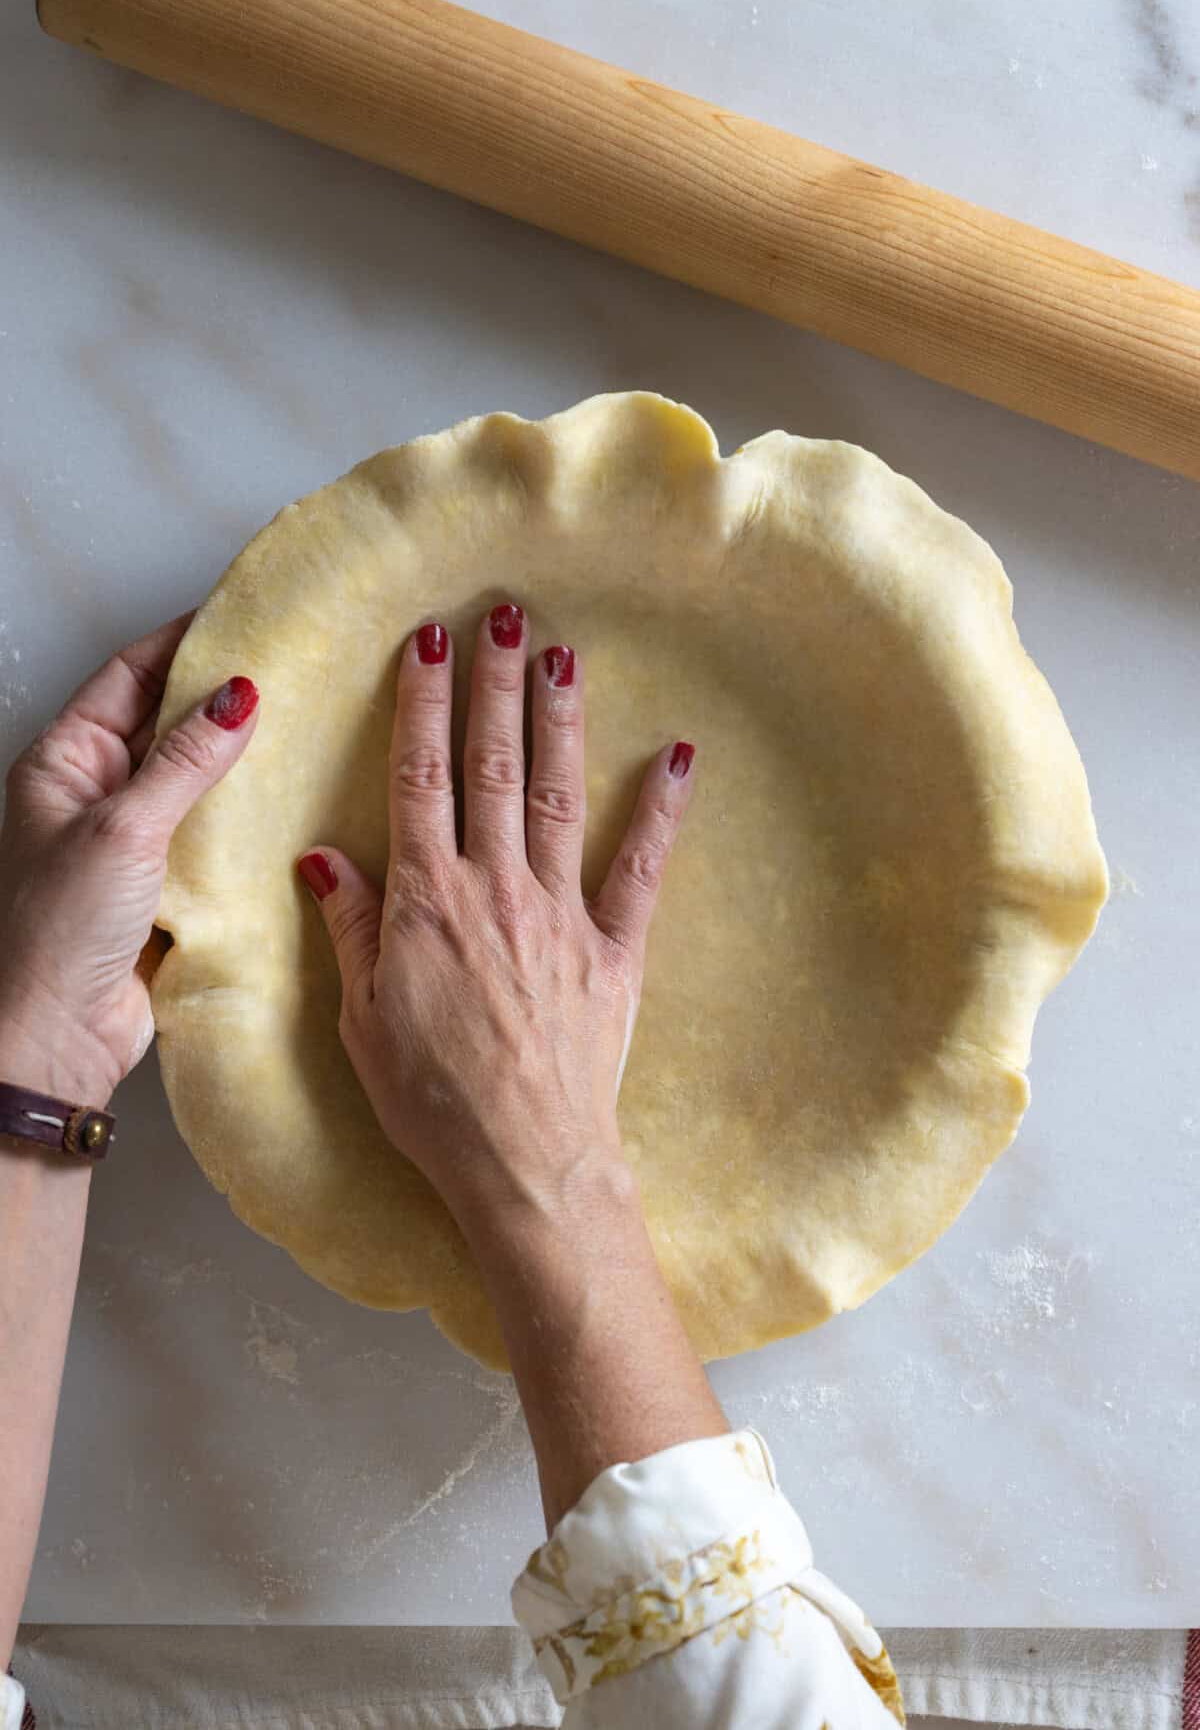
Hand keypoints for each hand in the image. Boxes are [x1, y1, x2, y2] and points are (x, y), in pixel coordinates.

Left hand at [0, 618, 259, 1104]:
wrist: (55, 1038)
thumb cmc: (58, 932)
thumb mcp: (124, 828)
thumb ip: (185, 761)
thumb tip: (237, 695)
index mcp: (62, 763)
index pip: (128, 677)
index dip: (182, 644)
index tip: (241, 620)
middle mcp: (94, 794)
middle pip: (162, 723)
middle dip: (218, 697)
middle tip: (288, 669)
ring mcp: (130, 839)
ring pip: (191, 778)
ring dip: (236, 757)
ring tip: (300, 725)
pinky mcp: (164, 885)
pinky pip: (210, 832)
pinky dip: (244, 815)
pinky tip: (286, 801)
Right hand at [297, 605, 695, 1237]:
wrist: (526, 1162)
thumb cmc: (433, 1099)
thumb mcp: (364, 1017)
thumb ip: (355, 926)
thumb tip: (324, 854)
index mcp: (428, 899)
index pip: (420, 777)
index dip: (423, 703)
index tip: (429, 643)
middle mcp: (496, 887)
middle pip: (490, 764)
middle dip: (495, 684)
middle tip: (502, 614)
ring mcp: (562, 912)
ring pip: (554, 793)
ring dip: (557, 719)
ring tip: (562, 651)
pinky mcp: (617, 949)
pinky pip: (640, 866)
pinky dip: (660, 808)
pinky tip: (676, 756)